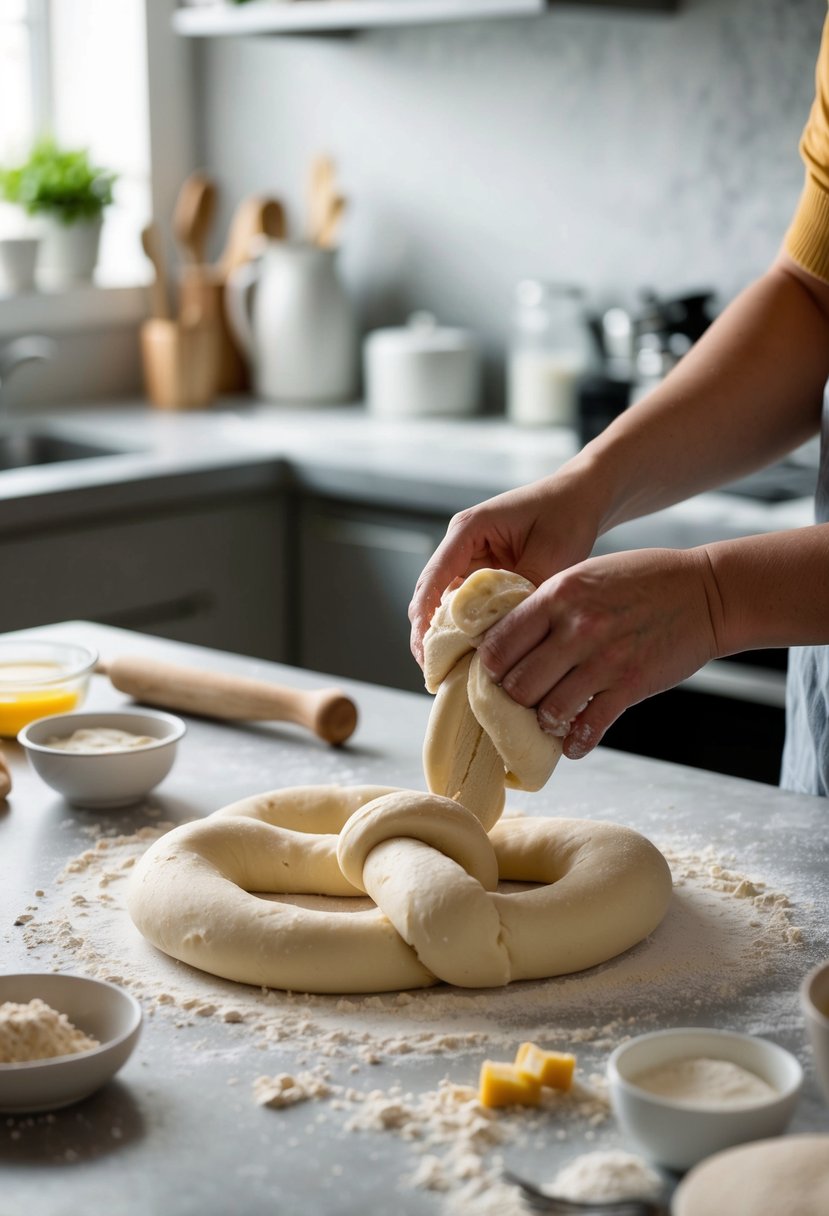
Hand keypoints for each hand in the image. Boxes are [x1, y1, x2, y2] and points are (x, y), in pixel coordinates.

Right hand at [408, 470, 601, 664]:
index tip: (424, 650)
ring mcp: (470, 561)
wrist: (582, 498)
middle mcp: (461, 545)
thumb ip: (525, 593)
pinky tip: (474, 656)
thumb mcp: (551, 554)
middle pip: (431, 595)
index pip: (434, 577)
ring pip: (447, 605)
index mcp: (468, 530)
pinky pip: (469, 607)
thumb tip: (504, 636)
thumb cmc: (567, 514)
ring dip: (448, 635)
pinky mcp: (484, 576)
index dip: (424, 617)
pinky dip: (470, 630)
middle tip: (434, 672)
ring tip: (449, 671)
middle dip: (429, 634)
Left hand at [477, 546, 721, 758]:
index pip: (500, 644)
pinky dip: (575, 744)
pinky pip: (589, 729)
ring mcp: (604, 660)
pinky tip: (572, 743)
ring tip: (547, 719)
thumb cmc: (643, 579)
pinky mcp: (630, 686)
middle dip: (512, 699)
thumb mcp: (586, 574)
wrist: (706, 593)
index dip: (491, 666)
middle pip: (518, 684)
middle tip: (518, 701)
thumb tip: (509, 637)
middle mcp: (576, 628)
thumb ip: (548, 603)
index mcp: (558, 596)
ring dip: (543, 721)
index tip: (496, 674)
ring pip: (548, 712)